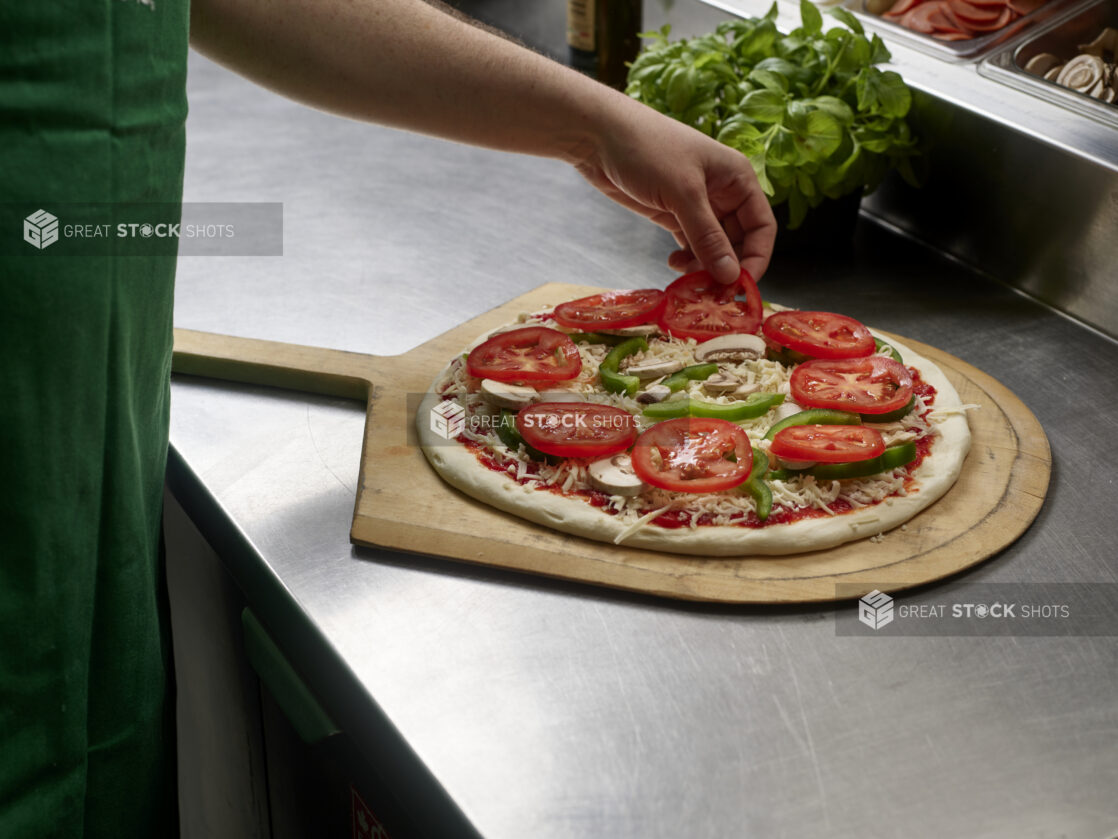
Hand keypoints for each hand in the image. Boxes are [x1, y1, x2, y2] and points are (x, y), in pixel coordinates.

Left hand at [572, 95, 776, 284]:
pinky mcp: (673, 214)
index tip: (740, 286)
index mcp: (737, 179)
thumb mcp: (682, 193)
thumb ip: (708, 236)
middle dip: (726, 268)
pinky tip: (674, 266)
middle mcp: (723, 193)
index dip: (756, 259)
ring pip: (713, 248)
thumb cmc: (645, 148)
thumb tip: (731, 275)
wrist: (598, 135)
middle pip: (738, 242)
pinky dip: (687, 260)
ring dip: (704, 268)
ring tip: (687, 279)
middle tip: (708, 291)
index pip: (762, 227)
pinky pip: (691, 245)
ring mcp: (697, 205)